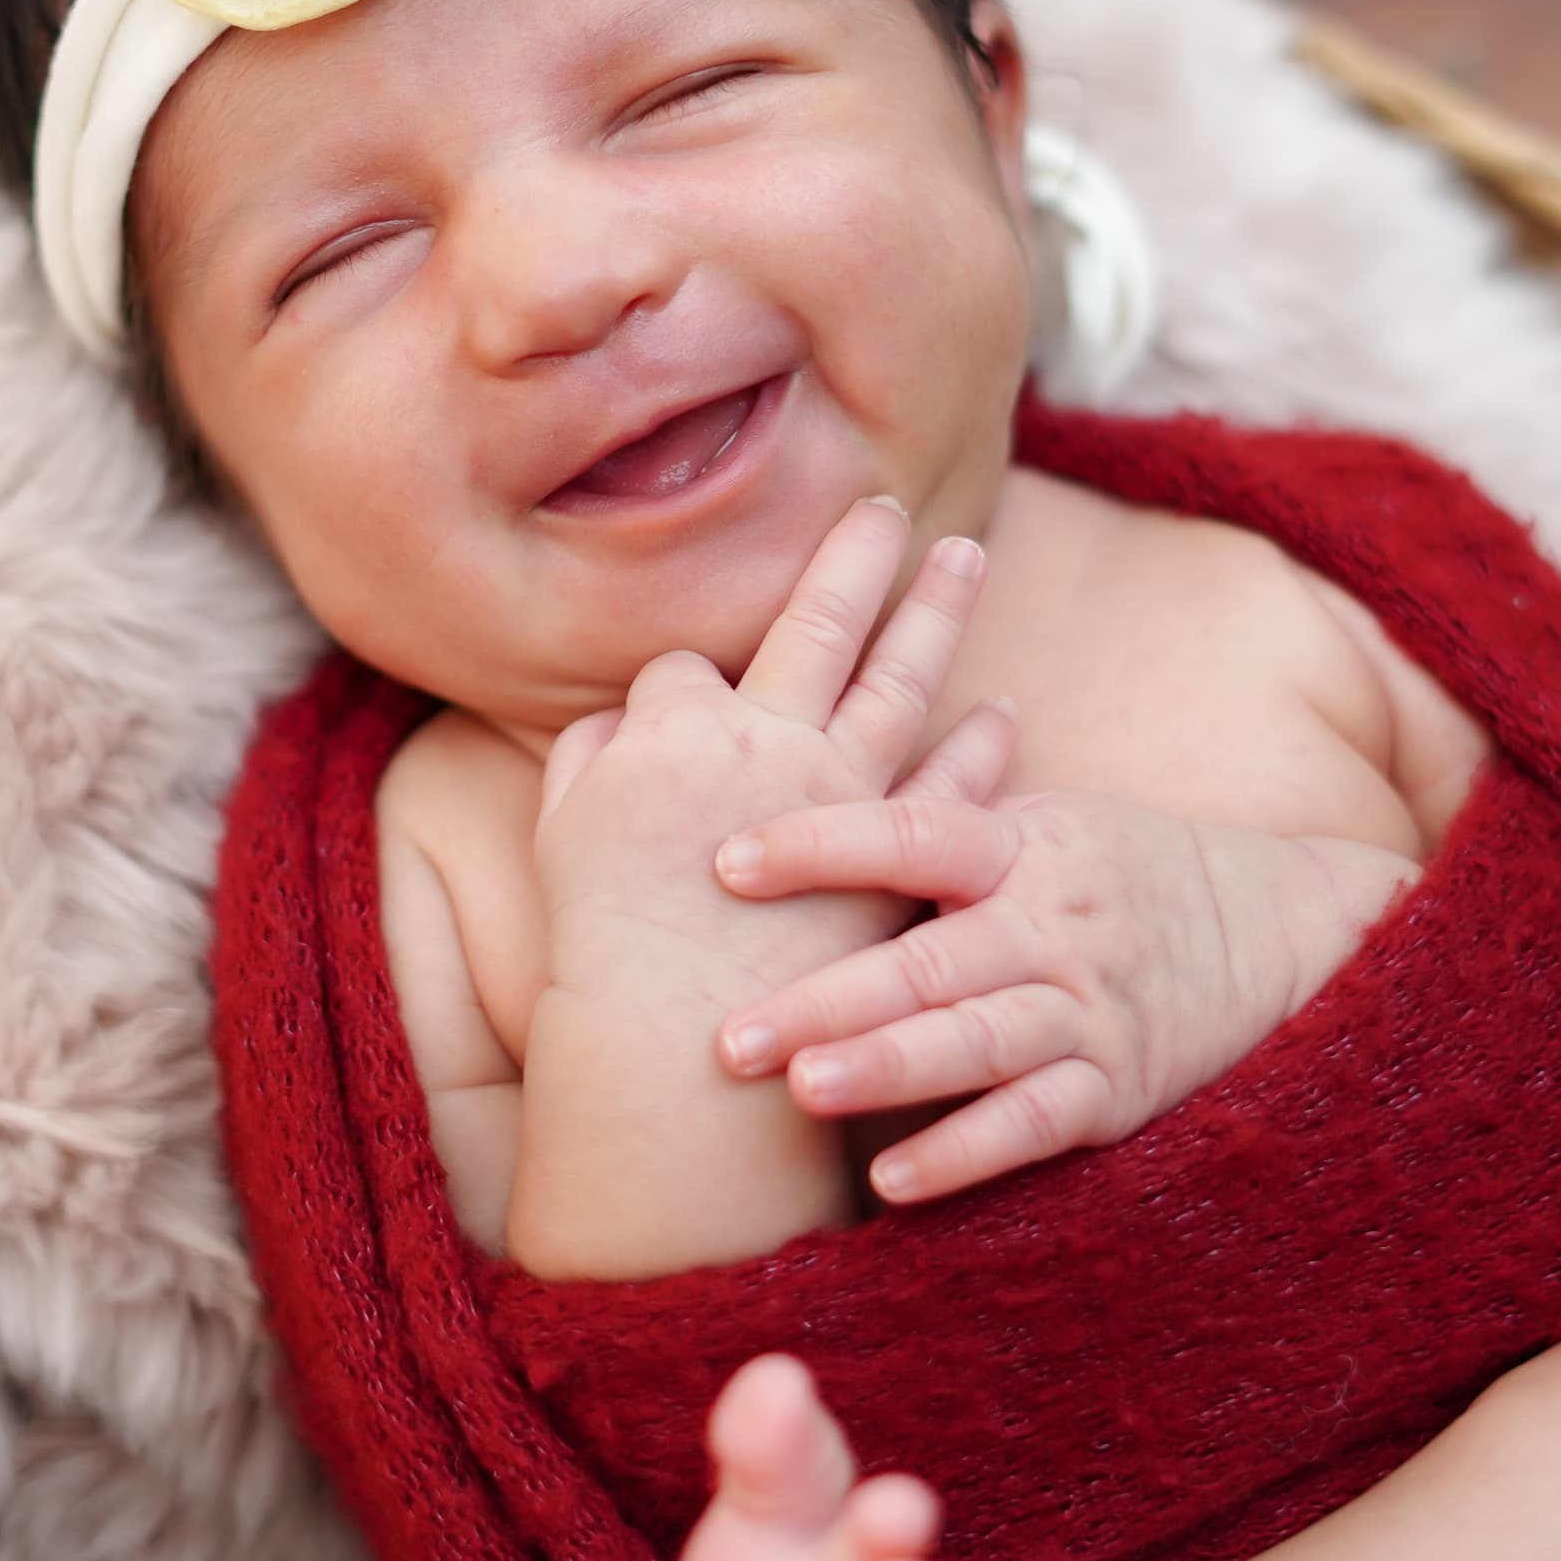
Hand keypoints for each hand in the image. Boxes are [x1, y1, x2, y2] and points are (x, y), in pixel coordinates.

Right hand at [531, 497, 1005, 1009]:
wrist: (682, 1057)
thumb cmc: (607, 952)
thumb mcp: (559, 841)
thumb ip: (583, 762)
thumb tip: (612, 719)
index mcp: (672, 731)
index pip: (682, 666)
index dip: (682, 682)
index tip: (687, 700)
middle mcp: (764, 741)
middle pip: (814, 621)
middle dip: (850, 554)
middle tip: (883, 504)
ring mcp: (839, 793)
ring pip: (899, 675)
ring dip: (937, 611)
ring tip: (971, 553)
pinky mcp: (893, 857)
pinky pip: (950, 783)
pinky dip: (979, 745)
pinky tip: (1002, 713)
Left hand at [705, 790, 1417, 1203]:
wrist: (1277, 932)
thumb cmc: (1112, 872)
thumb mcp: (1038, 821)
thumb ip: (934, 819)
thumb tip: (791, 771)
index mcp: (1023, 845)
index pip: (912, 834)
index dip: (820, 844)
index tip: (725, 861)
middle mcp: (1054, 924)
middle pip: (928, 960)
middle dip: (825, 995)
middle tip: (727, 1035)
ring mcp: (1088, 1010)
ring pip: (977, 1043)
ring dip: (888, 1068)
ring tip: (805, 1088)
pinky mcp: (1116, 1089)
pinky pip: (1033, 1124)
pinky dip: (965, 1152)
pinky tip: (893, 1182)